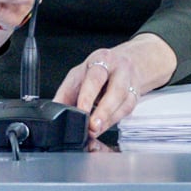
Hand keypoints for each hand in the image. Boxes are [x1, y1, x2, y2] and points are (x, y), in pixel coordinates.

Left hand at [53, 33, 176, 138]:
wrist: (125, 63)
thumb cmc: (98, 70)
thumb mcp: (79, 75)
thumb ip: (66, 93)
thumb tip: (54, 111)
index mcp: (102, 60)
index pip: (95, 78)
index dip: (88, 96)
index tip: (81, 111)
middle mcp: (119, 69)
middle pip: (116, 91)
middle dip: (103, 112)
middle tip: (92, 127)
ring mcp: (130, 82)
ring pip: (124, 103)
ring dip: (109, 120)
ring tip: (95, 130)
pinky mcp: (136, 96)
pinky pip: (127, 110)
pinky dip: (114, 121)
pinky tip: (103, 127)